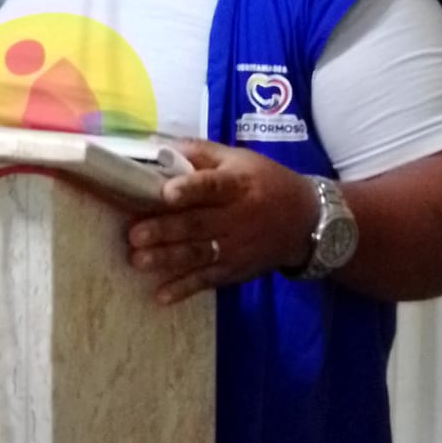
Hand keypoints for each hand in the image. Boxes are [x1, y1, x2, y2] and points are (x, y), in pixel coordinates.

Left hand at [127, 142, 317, 304]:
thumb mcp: (238, 159)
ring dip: (168, 259)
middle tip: (135, 235)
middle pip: (198, 224)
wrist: (306, 221)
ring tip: (138, 261)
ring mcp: (236, 247)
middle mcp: (237, 217)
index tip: (166, 193)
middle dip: (165, 230)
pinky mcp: (235, 270)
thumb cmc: (265, 182)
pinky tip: (160, 295)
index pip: (212, 186)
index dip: (190, 190)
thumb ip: (199, 153)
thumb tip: (158, 146)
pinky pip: (208, 281)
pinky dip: (184, 289)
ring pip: (199, 254)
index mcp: (237, 185)